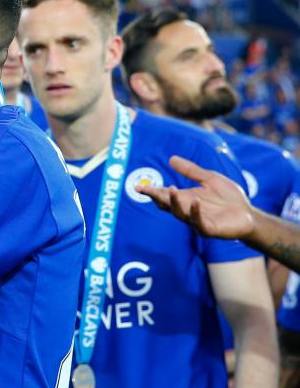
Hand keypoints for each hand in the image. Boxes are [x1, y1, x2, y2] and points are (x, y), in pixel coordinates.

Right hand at [138, 155, 254, 239]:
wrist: (249, 214)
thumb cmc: (229, 198)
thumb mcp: (209, 179)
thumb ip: (191, 171)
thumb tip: (171, 158)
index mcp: (185, 198)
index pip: (164, 195)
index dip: (151, 191)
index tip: (138, 186)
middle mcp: (187, 210)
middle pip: (167, 205)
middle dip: (156, 197)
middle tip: (147, 190)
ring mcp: (197, 220)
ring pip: (180, 213)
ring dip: (174, 203)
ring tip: (171, 189)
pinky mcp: (209, 229)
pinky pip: (199, 222)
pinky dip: (195, 212)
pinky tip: (195, 202)